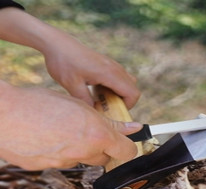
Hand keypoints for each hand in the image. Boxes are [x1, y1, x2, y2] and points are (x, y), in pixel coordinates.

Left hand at [0, 7, 139, 107]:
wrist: (57, 43)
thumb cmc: (63, 62)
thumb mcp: (72, 85)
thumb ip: (86, 101)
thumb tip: (95, 113)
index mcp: (109, 74)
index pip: (133, 93)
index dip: (128, 106)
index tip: (112, 111)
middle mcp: (115, 68)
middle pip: (133, 89)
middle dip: (123, 102)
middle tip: (105, 106)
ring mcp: (112, 64)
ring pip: (127, 83)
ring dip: (118, 94)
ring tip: (100, 97)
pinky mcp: (107, 64)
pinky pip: (119, 78)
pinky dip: (113, 87)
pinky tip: (96, 88)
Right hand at [0, 81, 141, 169]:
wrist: (3, 113)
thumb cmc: (41, 103)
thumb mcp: (80, 106)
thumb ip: (109, 122)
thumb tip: (133, 127)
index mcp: (97, 136)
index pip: (127, 152)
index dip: (128, 146)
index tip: (125, 142)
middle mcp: (84, 153)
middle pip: (104, 157)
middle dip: (101, 146)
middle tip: (88, 130)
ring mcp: (64, 163)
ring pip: (81, 159)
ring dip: (79, 148)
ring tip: (62, 129)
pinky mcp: (46, 168)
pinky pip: (60, 161)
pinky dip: (59, 152)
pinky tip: (47, 137)